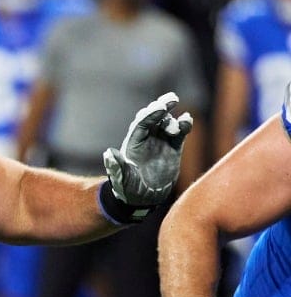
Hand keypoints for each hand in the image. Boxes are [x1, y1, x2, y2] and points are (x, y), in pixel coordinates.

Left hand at [103, 92, 192, 206]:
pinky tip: (187, 120)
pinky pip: (180, 132)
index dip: (151, 114)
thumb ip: (117, 166)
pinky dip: (184, 125)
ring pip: (167, 122)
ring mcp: (160, 141)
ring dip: (173, 121)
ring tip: (177, 129)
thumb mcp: (122, 179)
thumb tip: (108, 153)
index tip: (161, 107)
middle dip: (161, 106)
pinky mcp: (173, 147)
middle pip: (153, 117)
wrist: (145, 198)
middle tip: (171, 98)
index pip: (142, 123)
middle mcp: (146, 138)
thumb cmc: (129, 188)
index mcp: (132, 142)